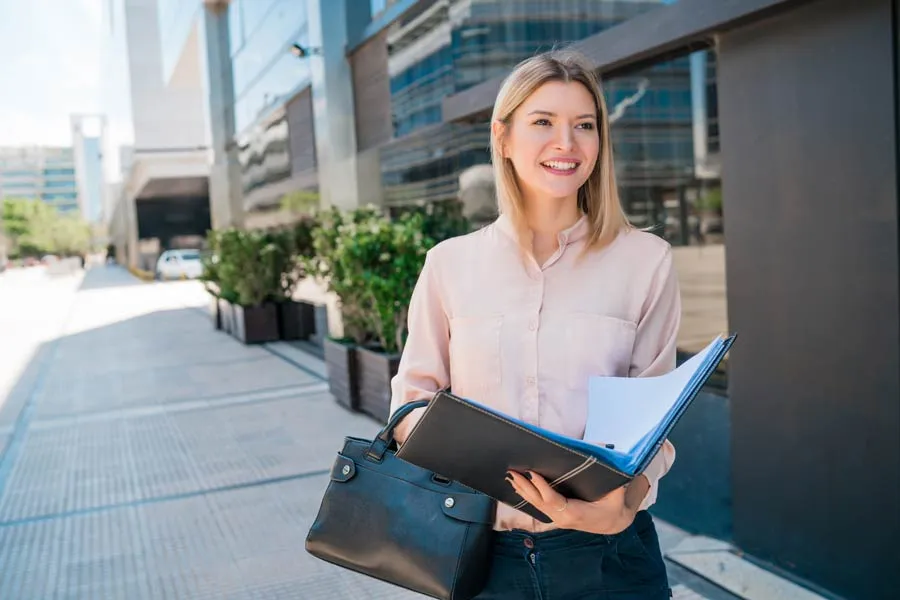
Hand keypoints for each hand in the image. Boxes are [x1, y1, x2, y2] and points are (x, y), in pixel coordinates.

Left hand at [506, 470, 642, 534]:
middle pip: (539, 501)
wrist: (613, 523)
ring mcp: (558, 518)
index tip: (531, 473)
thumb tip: (608, 458)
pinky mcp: (556, 515)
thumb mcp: (617, 495)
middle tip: (513, 472)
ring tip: (510, 476)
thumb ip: (614, 481)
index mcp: (575, 513)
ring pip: (536, 504)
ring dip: (522, 490)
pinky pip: (538, 505)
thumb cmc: (614, 507)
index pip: (552, 500)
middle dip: (525, 486)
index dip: (541, 487)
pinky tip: (517, 487)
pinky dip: (527, 495)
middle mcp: (562, 517)